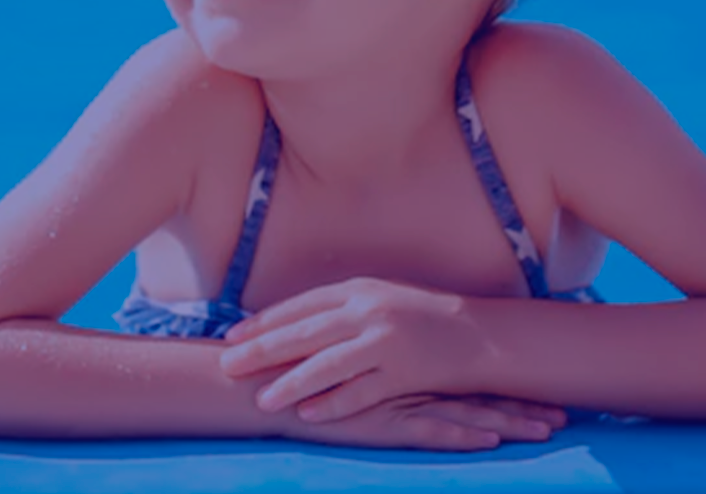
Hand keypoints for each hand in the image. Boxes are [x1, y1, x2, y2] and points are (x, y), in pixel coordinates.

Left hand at [220, 277, 495, 421]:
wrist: (478, 334)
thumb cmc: (419, 317)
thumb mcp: (377, 299)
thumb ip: (336, 309)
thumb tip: (289, 323)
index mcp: (358, 290)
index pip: (299, 306)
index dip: (263, 322)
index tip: (231, 336)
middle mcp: (368, 313)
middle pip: (305, 333)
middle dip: (262, 351)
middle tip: (227, 365)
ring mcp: (386, 343)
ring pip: (328, 365)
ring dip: (292, 383)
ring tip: (262, 400)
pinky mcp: (404, 373)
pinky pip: (362, 392)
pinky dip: (334, 404)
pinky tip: (308, 415)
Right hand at [275, 392, 566, 450]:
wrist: (263, 382)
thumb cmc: (301, 377)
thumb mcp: (344, 368)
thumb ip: (374, 368)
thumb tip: (399, 371)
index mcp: (404, 363)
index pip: (465, 373)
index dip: (506, 381)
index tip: (545, 386)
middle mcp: (408, 377)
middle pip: (476, 390)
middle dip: (523, 402)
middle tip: (567, 410)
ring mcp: (396, 399)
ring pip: (463, 411)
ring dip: (507, 421)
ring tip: (548, 430)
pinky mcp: (380, 421)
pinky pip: (429, 430)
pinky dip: (460, 436)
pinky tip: (489, 440)